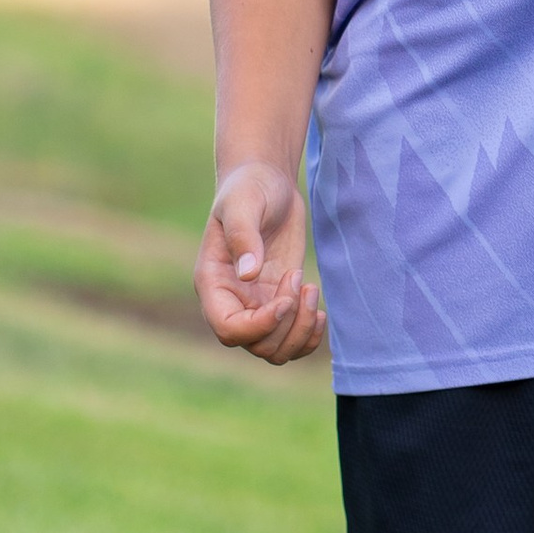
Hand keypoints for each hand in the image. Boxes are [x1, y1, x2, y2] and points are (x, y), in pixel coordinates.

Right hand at [196, 159, 325, 364]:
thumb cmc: (250, 187)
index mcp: (213, 283)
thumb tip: (247, 275)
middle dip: (287, 323)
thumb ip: (243, 236)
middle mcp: (232, 302)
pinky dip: (309, 337)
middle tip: (300, 281)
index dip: (259, 326)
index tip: (286, 298)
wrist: (267, 182)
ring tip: (311, 290)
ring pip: (276, 351)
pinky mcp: (279, 302)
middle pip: (257, 346)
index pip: (228, 330)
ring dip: (301, 331)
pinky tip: (320, 311)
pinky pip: (291, 342)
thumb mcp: (244, 204)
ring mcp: (256, 305)